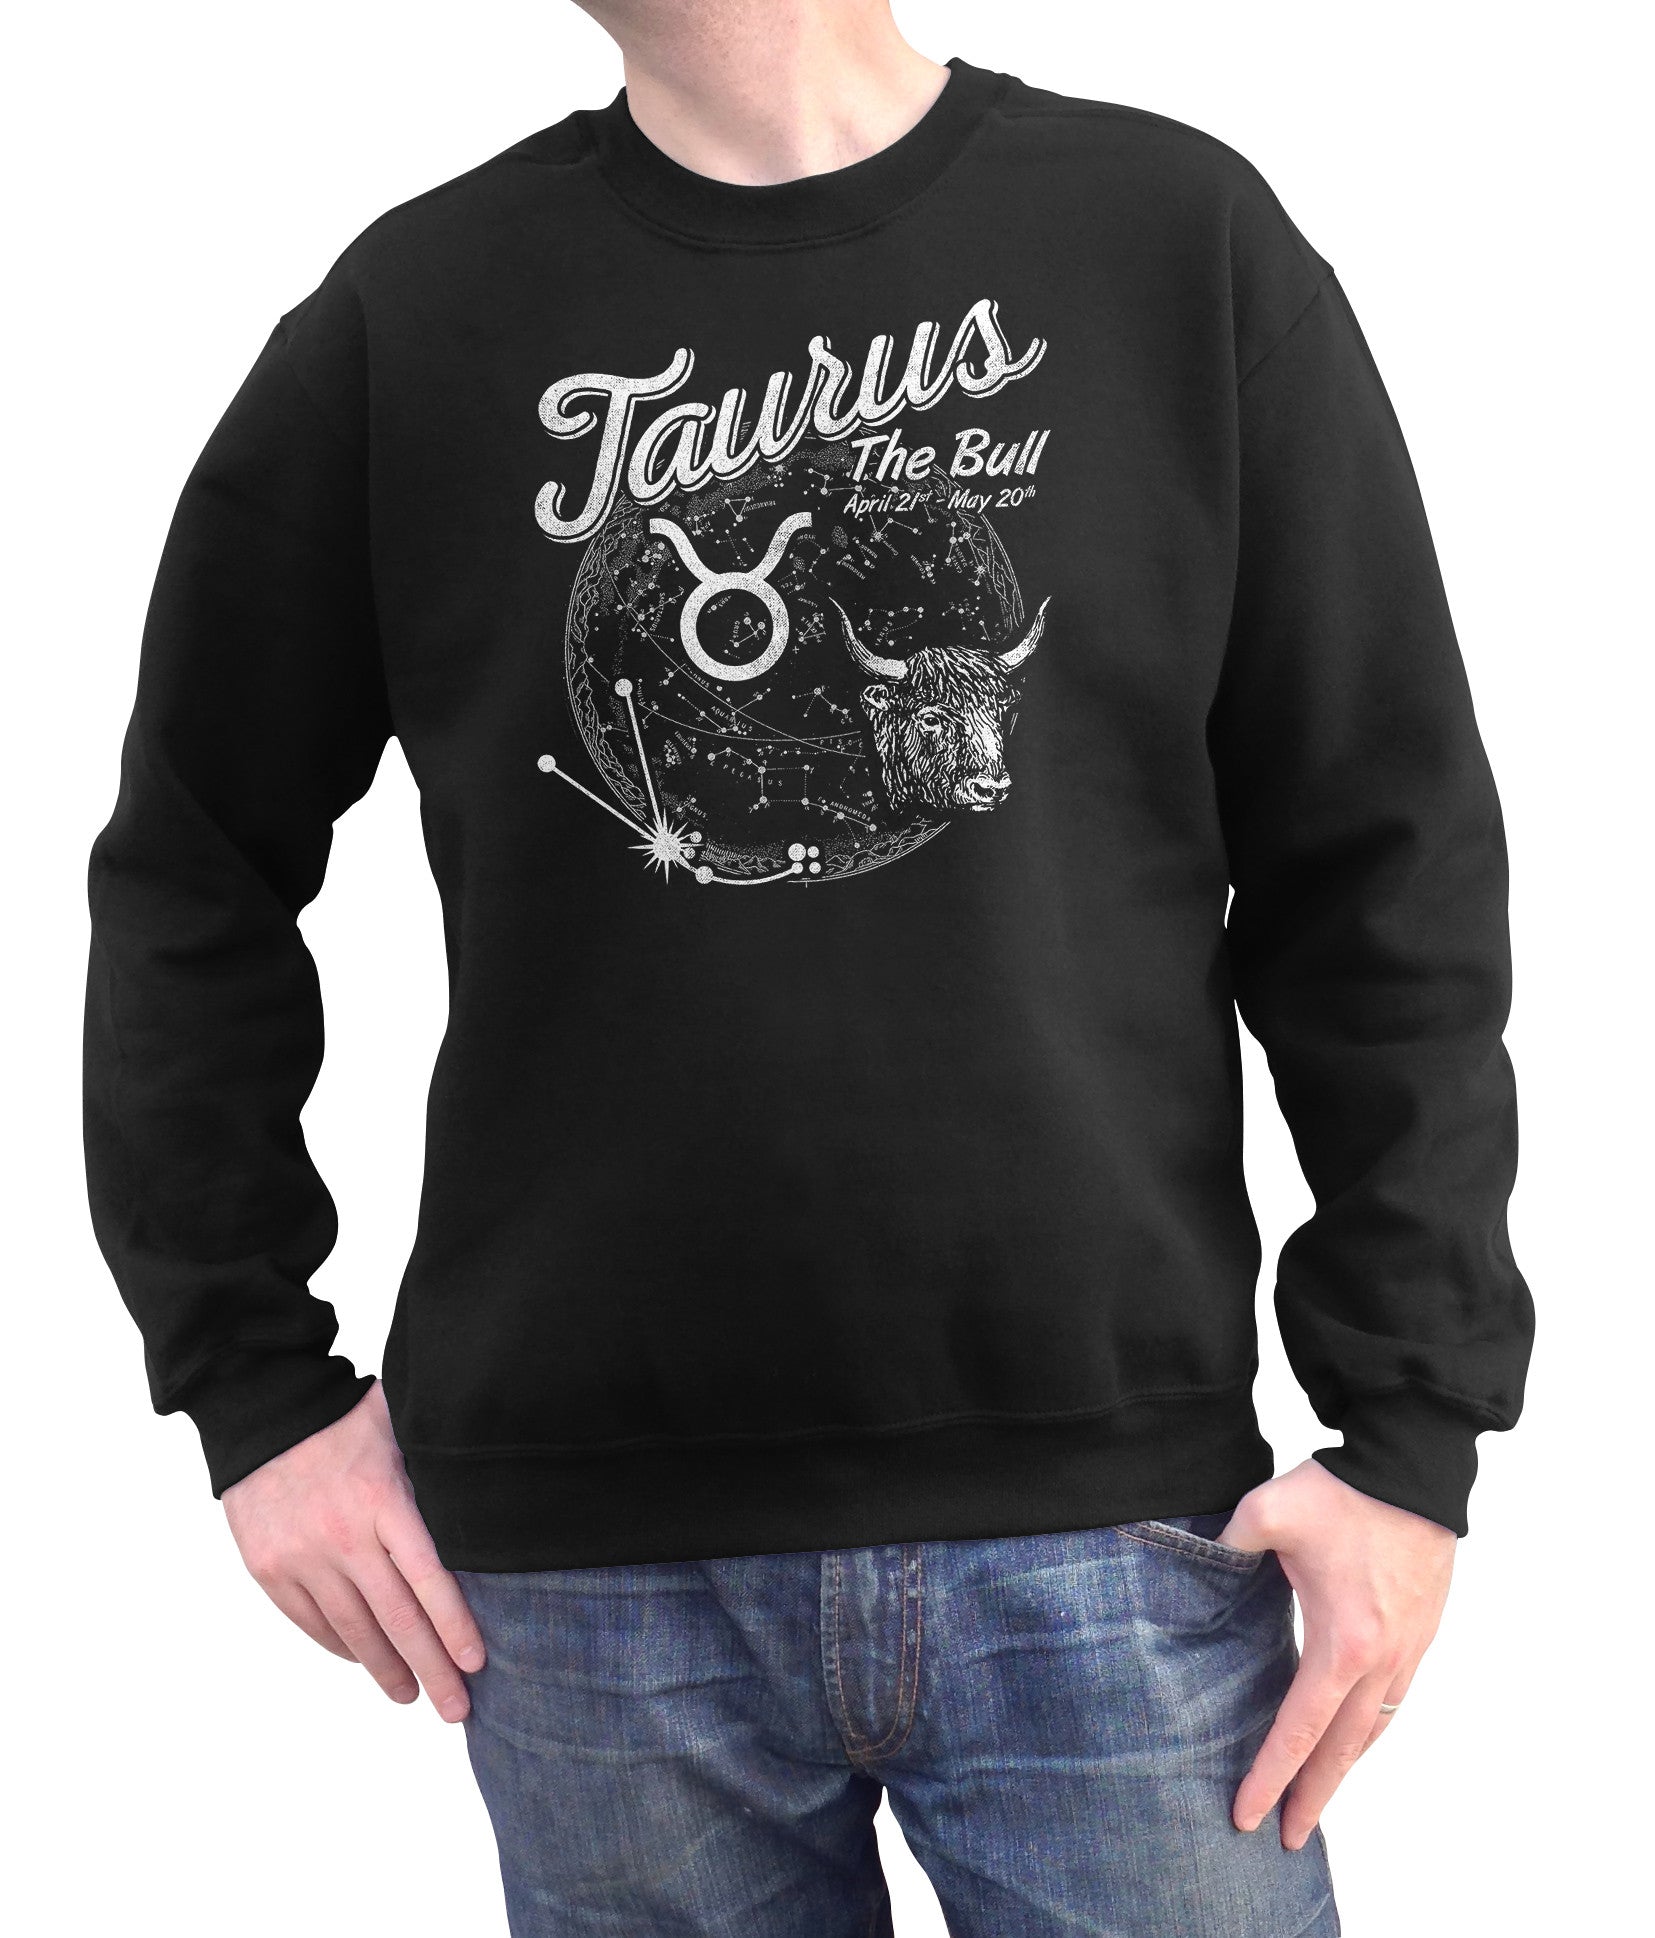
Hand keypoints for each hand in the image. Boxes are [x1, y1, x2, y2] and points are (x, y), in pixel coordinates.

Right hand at [222, 1381, 484, 1720]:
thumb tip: (492, 1487)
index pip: (428, 1576)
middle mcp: (342, 1535)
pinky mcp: (269, 1568)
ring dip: (387, 1670)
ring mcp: (301, 1556)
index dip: (454, 1625)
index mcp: (383, 1499)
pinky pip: (313, 1622)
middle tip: (457, 1710)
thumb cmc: (346, 1419)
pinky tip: (367, 1661)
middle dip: (432, 1669)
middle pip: (396, 1618)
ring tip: (412, 1695)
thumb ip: (436, 1466)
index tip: (477, 1663)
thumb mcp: (399, 1428)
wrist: (263, 1413)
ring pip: (354, 1630)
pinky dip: (344, 1647)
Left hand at [1219, 1458, 1455, 1847]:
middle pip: (1342, 1750)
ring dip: (1344, 1768)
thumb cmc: (1343, 1492)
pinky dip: (1370, 1730)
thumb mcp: (1266, 1512)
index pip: (1299, 1729)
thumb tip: (1196, 1564)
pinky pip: (1394, 1701)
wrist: (1413, 1467)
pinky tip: (1353, 1737)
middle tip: (1287, 1838)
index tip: (1245, 1815)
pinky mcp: (1421, 1633)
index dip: (1269, 1776)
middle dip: (1312, 1797)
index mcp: (1343, 1643)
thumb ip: (1224, 1546)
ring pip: (1373, 1729)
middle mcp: (1381, 1660)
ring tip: (1317, 1798)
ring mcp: (1408, 1650)